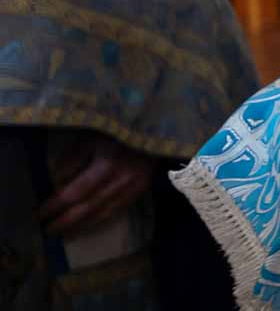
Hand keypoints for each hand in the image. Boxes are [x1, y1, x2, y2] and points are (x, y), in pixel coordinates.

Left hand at [38, 133, 154, 237]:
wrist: (156, 127)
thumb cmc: (118, 129)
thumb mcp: (92, 136)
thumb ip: (74, 158)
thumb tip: (58, 181)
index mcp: (107, 164)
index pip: (76, 192)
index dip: (57, 205)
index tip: (41, 213)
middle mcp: (121, 179)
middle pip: (88, 207)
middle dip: (65, 221)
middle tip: (48, 230)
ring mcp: (134, 186)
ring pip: (104, 213)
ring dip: (82, 226)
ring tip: (65, 235)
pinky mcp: (142, 187)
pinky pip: (118, 210)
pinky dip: (100, 220)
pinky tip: (88, 225)